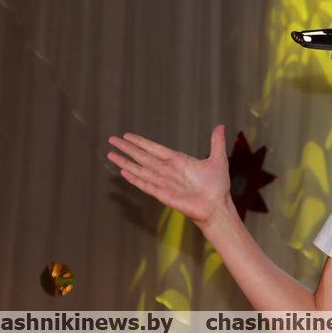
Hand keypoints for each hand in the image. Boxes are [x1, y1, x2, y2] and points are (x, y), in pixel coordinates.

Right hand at [107, 125, 231, 226]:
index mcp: (178, 160)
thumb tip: (221, 126)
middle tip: (112, 139)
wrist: (217, 206)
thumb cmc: (218, 185)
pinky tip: (123, 172)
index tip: (127, 135)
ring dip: (125, 162)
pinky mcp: (163, 195)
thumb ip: (216, 142)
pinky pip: (146, 185)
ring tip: (110, 155)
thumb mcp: (218, 159)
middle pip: (142, 156)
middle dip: (127, 148)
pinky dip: (134, 179)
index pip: (154, 148)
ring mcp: (164, 182)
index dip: (140, 142)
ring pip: (140, 170)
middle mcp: (167, 170)